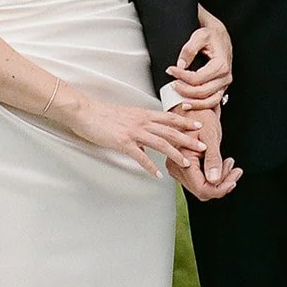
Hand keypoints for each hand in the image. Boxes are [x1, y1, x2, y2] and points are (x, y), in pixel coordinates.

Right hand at [57, 93, 206, 179]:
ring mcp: (133, 132)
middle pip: (170, 130)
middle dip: (188, 138)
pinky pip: (140, 156)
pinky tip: (158, 174)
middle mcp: (142, 121)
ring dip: (175, 153)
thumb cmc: (102, 114)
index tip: (198, 125)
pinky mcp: (123, 142)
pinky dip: (150, 166)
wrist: (85, 111)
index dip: (185, 121)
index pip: (169, 117)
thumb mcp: (125, 116)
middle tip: (202, 145)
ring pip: (160, 143)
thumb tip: (146, 139)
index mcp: (142, 114)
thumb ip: (138, 125)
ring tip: (186, 163)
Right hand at [167, 108, 241, 200]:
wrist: (192, 104)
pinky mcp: (183, 165)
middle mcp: (177, 166)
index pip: (202, 189)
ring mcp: (179, 166)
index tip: (234, 179)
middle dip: (221, 183)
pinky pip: (199, 178)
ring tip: (229, 163)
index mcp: (183, 159)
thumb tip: (214, 181)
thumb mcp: (211, 135)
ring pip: (201, 186)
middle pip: (202, 190)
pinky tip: (222, 163)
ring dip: (219, 178)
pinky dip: (213, 174)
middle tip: (234, 169)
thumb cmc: (199, 114)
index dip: (220, 189)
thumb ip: (213, 159)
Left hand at [168, 4, 231, 111]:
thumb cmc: (212, 34)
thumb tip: (181, 64)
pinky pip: (213, 102)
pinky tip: (191, 105)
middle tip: (171, 85)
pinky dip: (202, 106)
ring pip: (210, 101)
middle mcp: (225, 76)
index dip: (181, 76)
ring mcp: (224, 84)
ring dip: (194, 104)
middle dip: (185, 91)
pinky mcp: (221, 87)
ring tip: (180, 102)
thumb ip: (189, 49)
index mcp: (221, 65)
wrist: (220, 34)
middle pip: (202, 92)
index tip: (170, 70)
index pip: (197, 78)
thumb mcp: (200, 35)